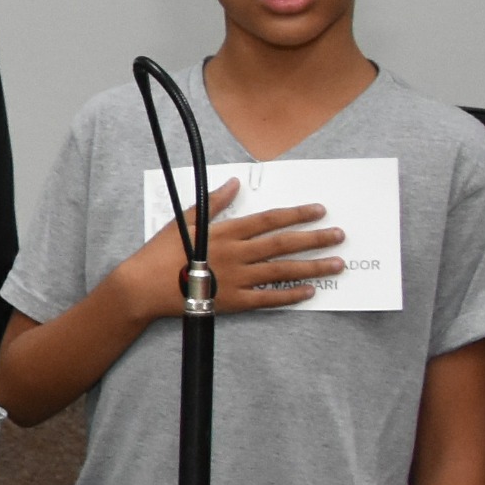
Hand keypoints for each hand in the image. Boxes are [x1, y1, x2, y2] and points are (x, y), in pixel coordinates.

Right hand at [103, 182, 343, 320]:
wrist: (144, 286)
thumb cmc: (160, 251)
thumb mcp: (184, 220)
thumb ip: (213, 202)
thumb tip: (235, 183)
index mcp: (225, 232)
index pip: (269, 220)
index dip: (296, 214)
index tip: (319, 210)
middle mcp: (236, 254)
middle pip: (283, 244)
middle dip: (314, 238)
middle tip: (340, 235)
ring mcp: (237, 279)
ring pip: (283, 271)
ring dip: (312, 266)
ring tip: (336, 264)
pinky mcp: (234, 301)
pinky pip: (269, 299)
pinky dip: (291, 295)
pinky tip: (310, 291)